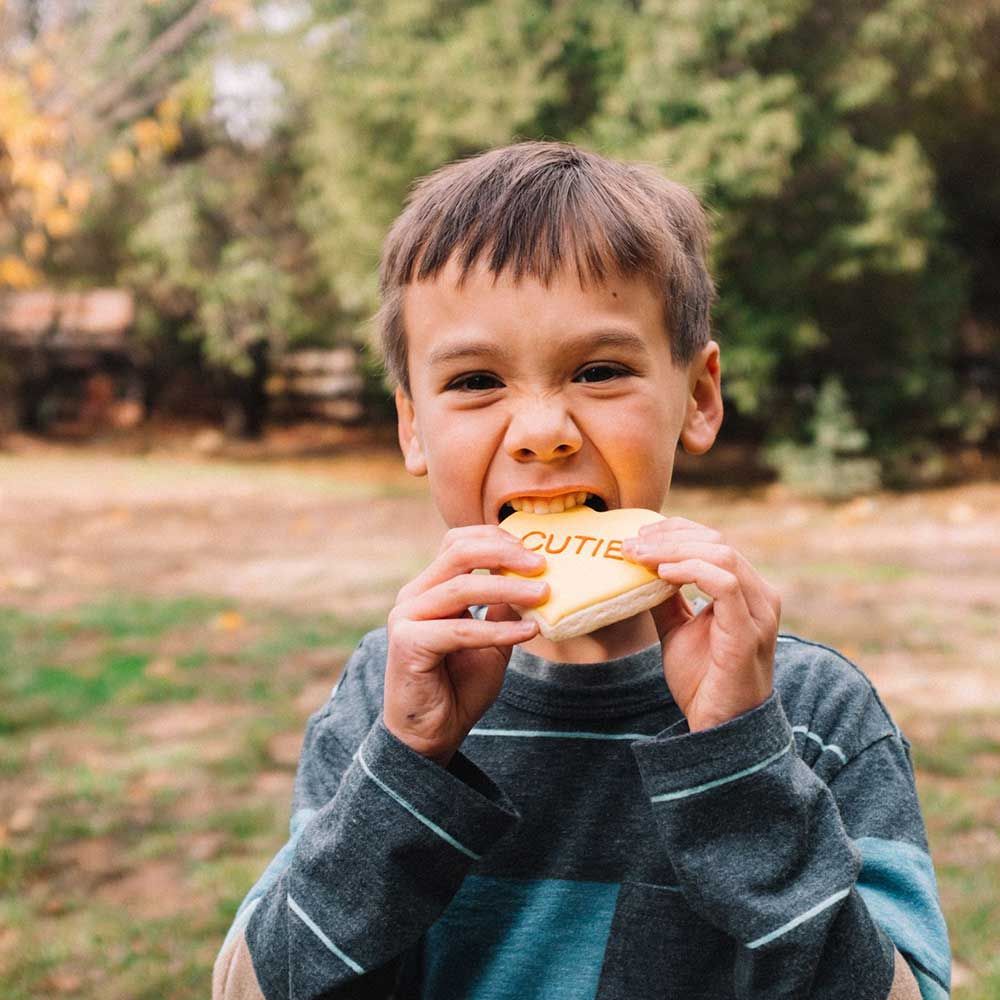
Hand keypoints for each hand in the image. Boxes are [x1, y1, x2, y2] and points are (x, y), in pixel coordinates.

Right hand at [383, 526, 548, 765]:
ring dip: (509, 588)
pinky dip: (498, 630)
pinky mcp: (407, 643)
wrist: (432, 735)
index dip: (496, 539)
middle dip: (504, 553)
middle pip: (458, 552)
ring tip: (544, 595)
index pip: (459, 542)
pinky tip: (528, 632)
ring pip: (462, 587)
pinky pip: (461, 629)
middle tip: (542, 564)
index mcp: (430, 588)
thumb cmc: (459, 687)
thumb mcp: (491, 640)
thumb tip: (533, 580)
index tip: (535, 552)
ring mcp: (406, 616)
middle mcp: (414, 595)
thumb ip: (503, 609)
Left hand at [622, 517, 779, 731]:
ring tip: (639, 556)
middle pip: (716, 541)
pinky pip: (725, 584)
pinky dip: (691, 571)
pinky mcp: (749, 631)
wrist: (718, 726)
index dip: (674, 532)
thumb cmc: (703, 679)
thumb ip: (666, 598)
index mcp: (745, 590)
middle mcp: (759, 595)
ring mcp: (759, 612)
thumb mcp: (676, 629)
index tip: (636, 537)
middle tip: (630, 544)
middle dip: (668, 536)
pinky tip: (663, 573)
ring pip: (721, 555)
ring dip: (674, 550)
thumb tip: (639, 569)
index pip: (713, 541)